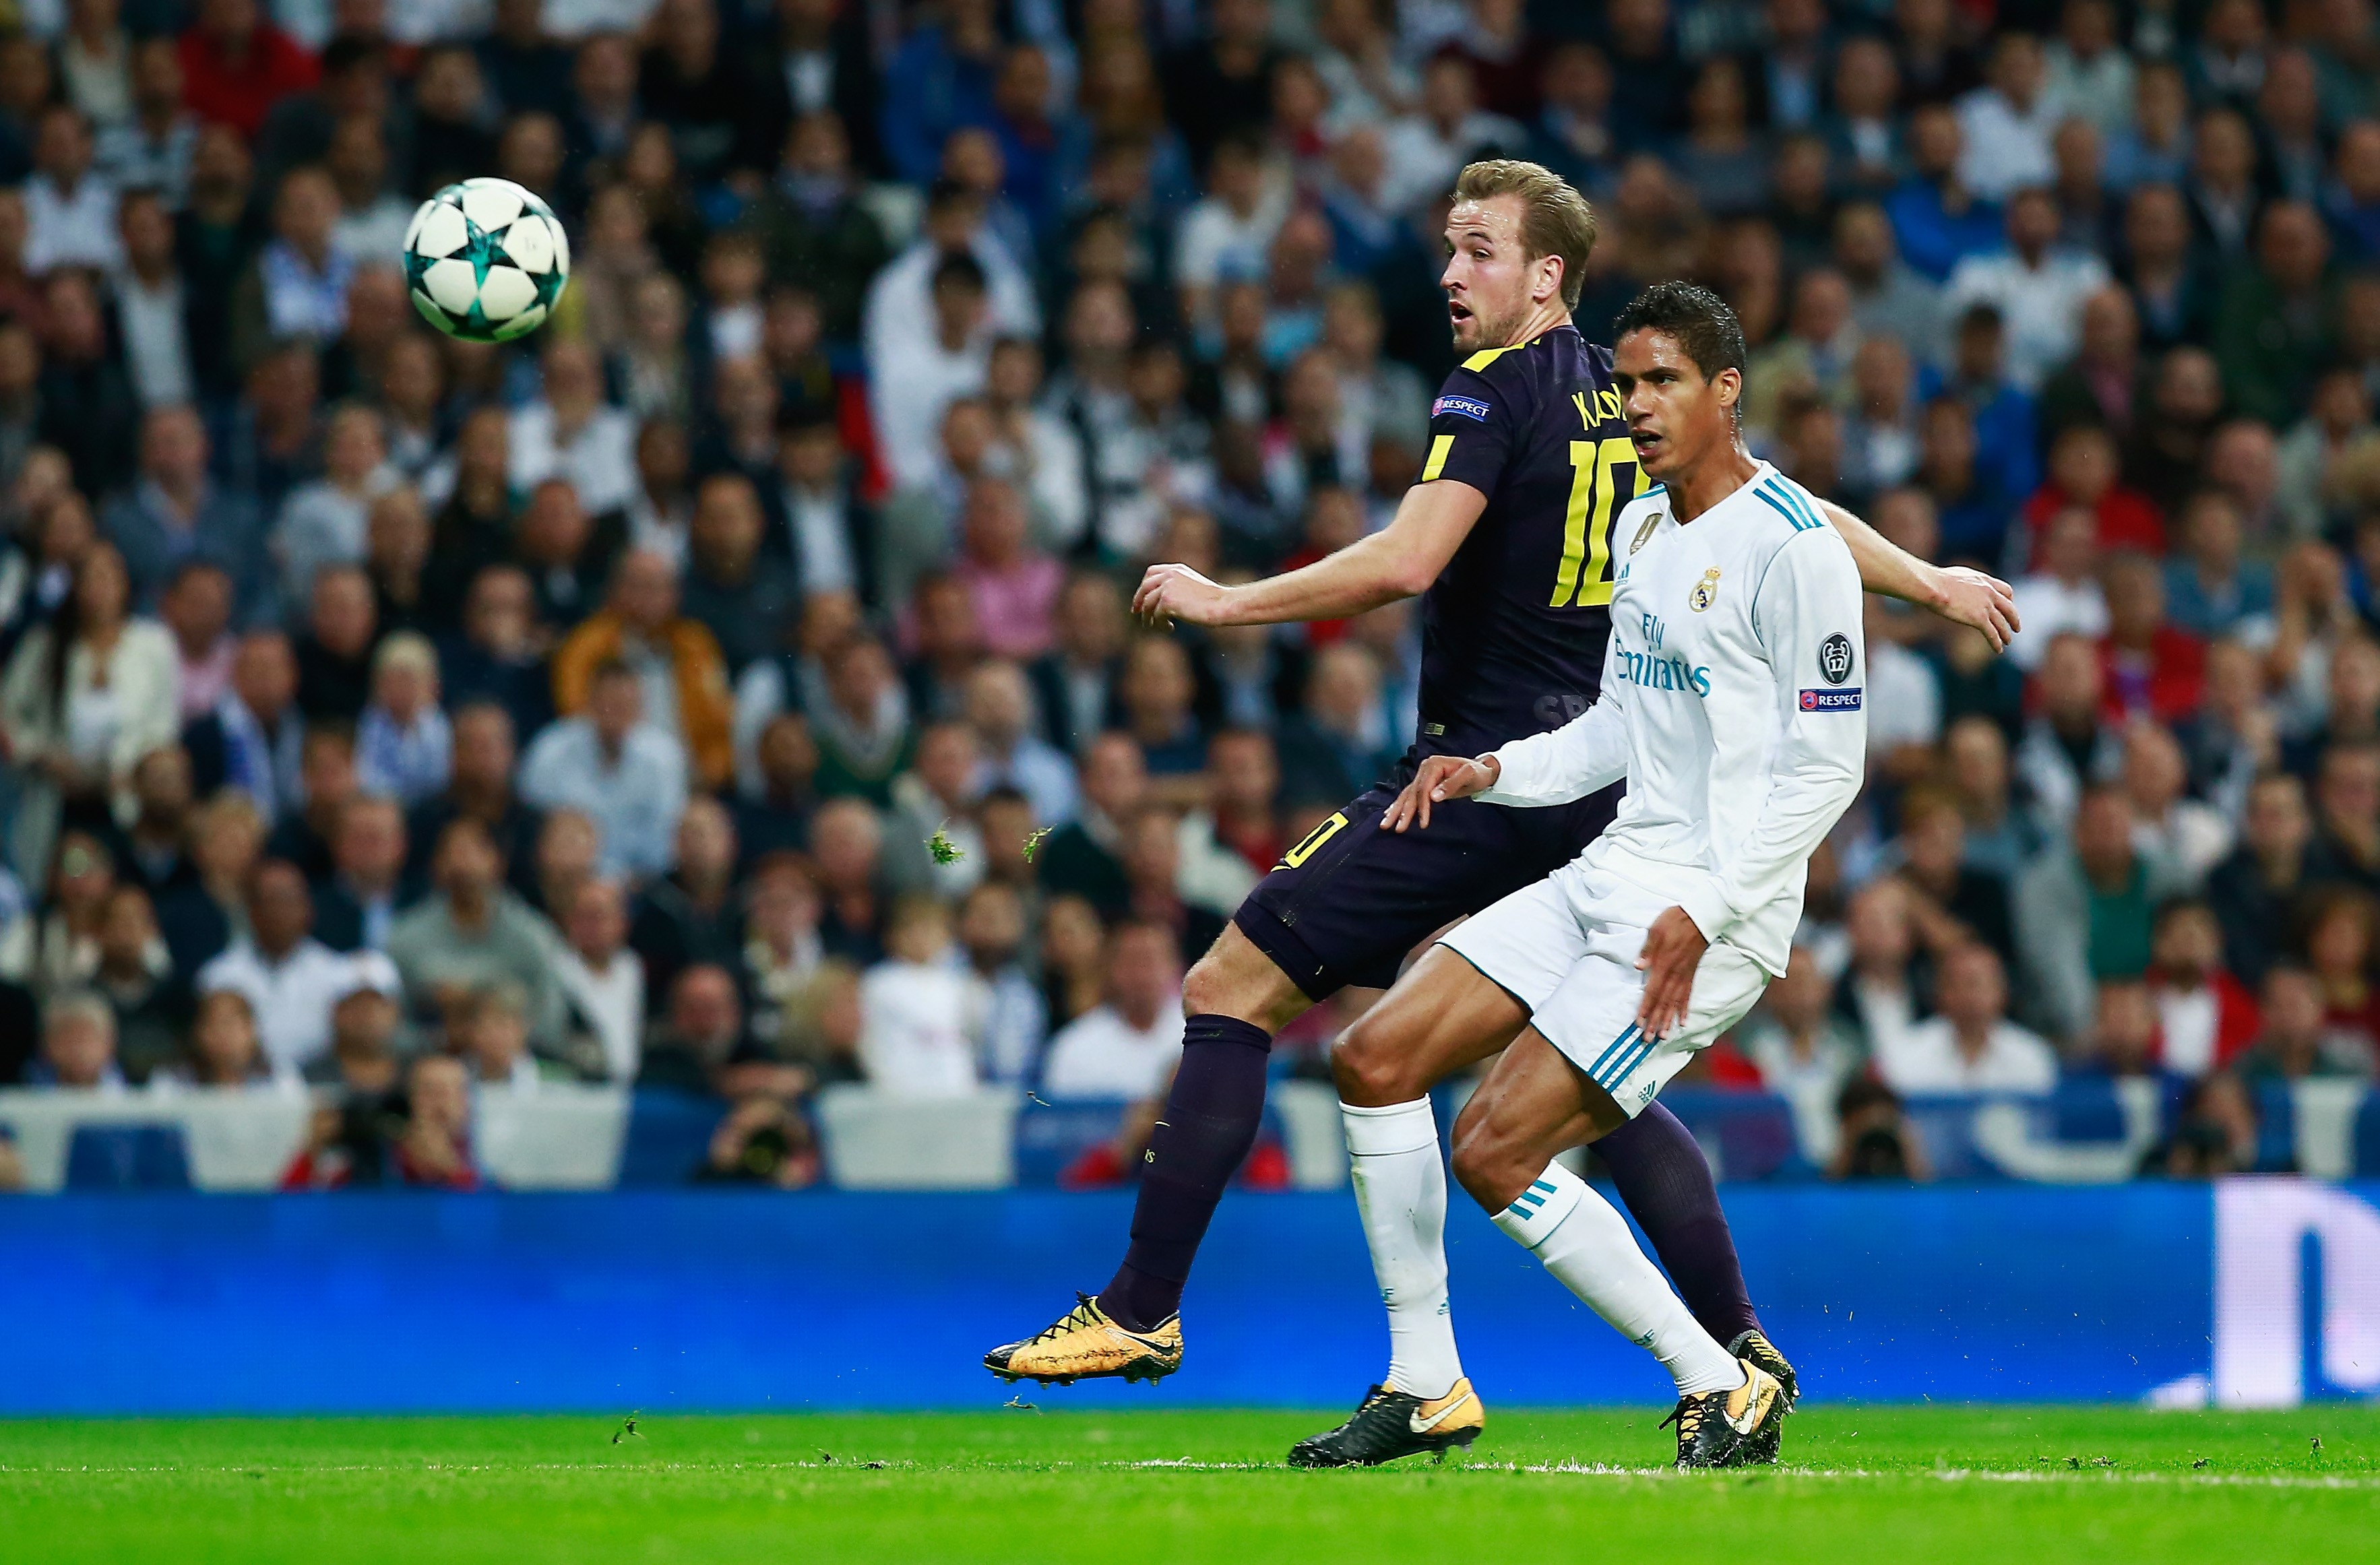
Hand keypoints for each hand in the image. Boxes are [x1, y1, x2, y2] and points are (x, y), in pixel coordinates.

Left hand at [1133, 563, 1235, 626]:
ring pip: (1148, 603)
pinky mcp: (1167, 601)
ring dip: (1148, 617)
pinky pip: (1156, 615)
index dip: (1144, 586)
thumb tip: (1163, 602)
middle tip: (1136, 612)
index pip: (1151, 572)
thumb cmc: (1214, 600)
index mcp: (1176, 569)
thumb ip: (1178, 587)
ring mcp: (1167, 587)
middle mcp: (1170, 575)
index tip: (1142, 597)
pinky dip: (1159, 624)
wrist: (1222, 604)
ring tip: (1151, 626)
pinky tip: (1169, 628)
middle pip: (1145, 587)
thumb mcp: (1194, 586)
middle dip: (1138, 600)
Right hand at [1380, 753, 1498, 831]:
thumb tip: (1433, 797)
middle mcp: (1425, 768)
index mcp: (1433, 765)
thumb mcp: (1469, 776)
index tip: (1423, 823)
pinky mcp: (1424, 783)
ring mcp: (1423, 776)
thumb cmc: (1477, 772)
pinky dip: (1399, 805)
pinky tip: (1390, 812)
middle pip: (1411, 793)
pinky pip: (1409, 795)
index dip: (1422, 807)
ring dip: (1396, 810)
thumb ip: (1451, 785)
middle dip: (1403, 812)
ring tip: (1385, 824)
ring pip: (1407, 795)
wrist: (1482, 770)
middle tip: (1396, 828)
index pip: (1423, 789)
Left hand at [1632, 906, 1707, 1040]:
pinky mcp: (1691, 974)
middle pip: (1663, 1002)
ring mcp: (1684, 975)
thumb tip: (1638, 967)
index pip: (1652, 992)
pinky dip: (1685, 1009)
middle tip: (1647, 1039)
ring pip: (1675, 1003)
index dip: (1645, 1008)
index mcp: (1663, 964)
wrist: (1700, 917)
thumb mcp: (1656, 930)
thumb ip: (1647, 951)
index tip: (1639, 1023)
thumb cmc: (1675, 921)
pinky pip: (1688, 995)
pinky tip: (1683, 1022)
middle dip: (1654, 1022)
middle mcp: (1674, 974)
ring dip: (1668, 1020)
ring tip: (1662, 1037)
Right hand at [1929, 565, 2019, 652]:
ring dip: (2006, 634)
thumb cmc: (1937, 581)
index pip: (2006, 591)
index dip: (2009, 600)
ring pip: (2002, 623)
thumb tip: (1957, 586)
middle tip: (2016, 627)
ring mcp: (1986, 606)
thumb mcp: (1957, 576)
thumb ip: (1965, 582)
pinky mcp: (1979, 618)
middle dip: (2014, 619)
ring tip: (2008, 641)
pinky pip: (1992, 633)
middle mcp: (1989, 592)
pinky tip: (1998, 650)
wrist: (1934, 586)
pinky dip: (1996, 643)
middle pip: (2009, 608)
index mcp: (1985, 580)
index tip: (2008, 606)